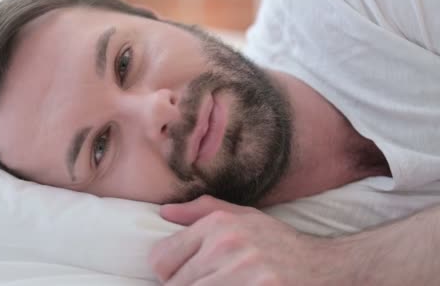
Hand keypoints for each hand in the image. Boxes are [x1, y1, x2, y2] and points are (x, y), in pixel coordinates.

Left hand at [149, 195, 330, 285]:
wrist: (329, 268)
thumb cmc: (281, 244)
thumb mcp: (245, 216)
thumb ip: (202, 211)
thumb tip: (164, 212)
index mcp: (218, 225)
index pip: (160, 259)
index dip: (167, 273)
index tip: (183, 276)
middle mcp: (227, 246)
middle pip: (175, 285)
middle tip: (209, 283)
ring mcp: (244, 274)